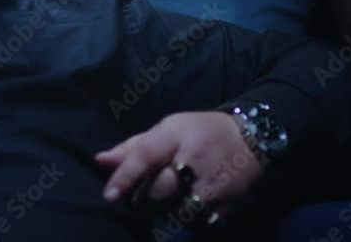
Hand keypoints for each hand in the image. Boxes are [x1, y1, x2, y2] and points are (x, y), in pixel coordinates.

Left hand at [95, 112, 263, 221]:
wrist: (251, 139)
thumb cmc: (198, 132)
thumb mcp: (167, 129)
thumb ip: (133, 147)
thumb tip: (100, 160)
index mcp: (176, 135)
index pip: (146, 156)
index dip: (125, 177)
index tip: (109, 195)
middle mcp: (194, 160)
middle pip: (158, 190)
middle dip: (143, 198)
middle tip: (141, 196)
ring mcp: (213, 186)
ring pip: (174, 211)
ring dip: (163, 210)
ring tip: (167, 198)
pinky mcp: (226, 206)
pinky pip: (195, 222)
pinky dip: (184, 218)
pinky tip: (185, 205)